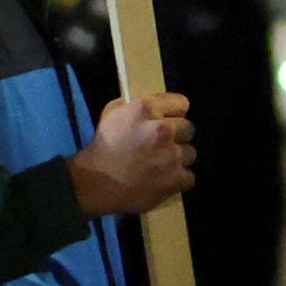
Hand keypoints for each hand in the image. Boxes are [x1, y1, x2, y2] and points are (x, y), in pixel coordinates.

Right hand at [70, 88, 195, 216]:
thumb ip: (137, 105)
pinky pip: (189, 176)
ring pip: (190, 153)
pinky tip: (163, 179)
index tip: (168, 120)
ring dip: (178, 158)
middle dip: (177, 136)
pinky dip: (178, 179)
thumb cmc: (103, 146)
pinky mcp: (175, 179)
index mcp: (147, 109)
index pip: (182, 103)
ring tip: (161, 164)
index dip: (174, 112)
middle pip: (189, 128)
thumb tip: (157, 106)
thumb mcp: (113, 113)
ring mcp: (172, 156)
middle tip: (161, 145)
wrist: (95, 182)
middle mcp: (164, 129)